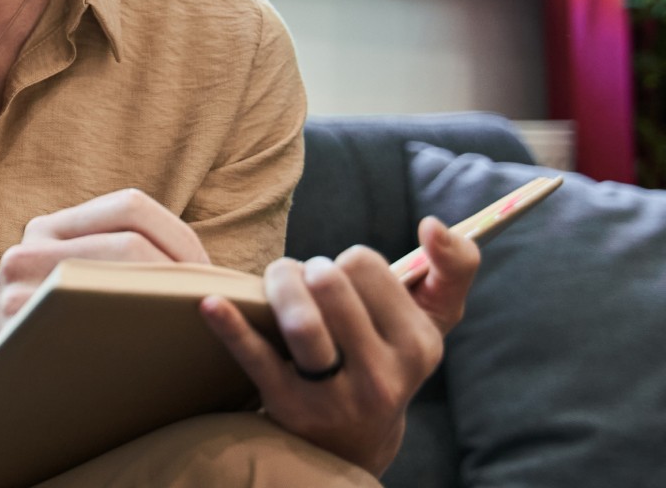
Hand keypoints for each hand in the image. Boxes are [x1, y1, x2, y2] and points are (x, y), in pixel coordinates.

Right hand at [0, 188, 208, 370]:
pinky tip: (161, 351)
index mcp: (50, 228)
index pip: (131, 205)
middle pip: (133, 237)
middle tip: (212, 307)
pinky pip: (100, 314)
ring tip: (195, 325)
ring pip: (121, 271)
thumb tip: (211, 272)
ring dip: (171, 297)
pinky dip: (142, 328)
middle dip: (186, 271)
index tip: (210, 277)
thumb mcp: (67, 286)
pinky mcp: (23, 319)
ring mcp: (23, 282)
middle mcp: (31, 244)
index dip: (182, 238)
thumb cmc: (50, 343)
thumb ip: (114, 265)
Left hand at [198, 216, 480, 474]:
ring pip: (300, 320)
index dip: (347, 263)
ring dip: (279, 285)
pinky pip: (256, 358)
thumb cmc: (389, 357)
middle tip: (305, 282)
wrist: (353, 441)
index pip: (367, 266)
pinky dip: (231, 325)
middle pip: (330, 284)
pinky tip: (211, 302)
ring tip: (279, 286)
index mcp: (419, 345)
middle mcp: (383, 375)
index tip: (346, 283)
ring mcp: (335, 394)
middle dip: (309, 269)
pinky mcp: (289, 406)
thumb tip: (435, 224)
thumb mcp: (434, 320)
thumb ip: (454, 267)